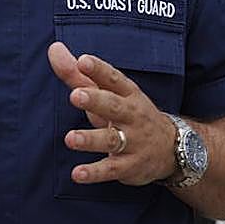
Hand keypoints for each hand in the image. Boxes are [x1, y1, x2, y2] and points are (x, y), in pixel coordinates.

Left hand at [48, 42, 176, 185]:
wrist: (171, 149)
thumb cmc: (130, 115)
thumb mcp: (109, 94)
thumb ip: (79, 76)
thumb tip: (54, 49)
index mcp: (128, 94)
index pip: (114, 79)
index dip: (99, 70)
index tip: (83, 61)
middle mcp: (132, 115)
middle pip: (114, 106)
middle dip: (95, 100)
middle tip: (75, 95)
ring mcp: (133, 142)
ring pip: (112, 140)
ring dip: (91, 139)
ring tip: (70, 138)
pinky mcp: (129, 166)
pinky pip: (111, 169)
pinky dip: (94, 172)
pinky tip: (77, 174)